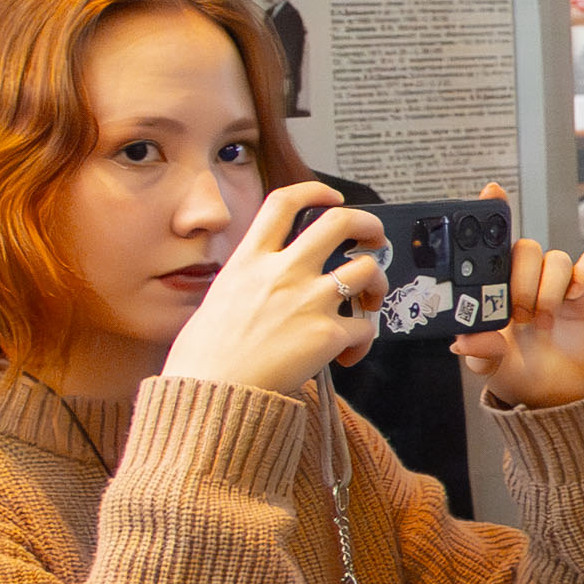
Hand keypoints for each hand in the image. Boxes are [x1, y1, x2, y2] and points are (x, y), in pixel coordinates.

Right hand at [167, 180, 381, 395]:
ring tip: (369, 301)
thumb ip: (250, 282)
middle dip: (368, 225)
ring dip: (377, 284)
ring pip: (367, 270)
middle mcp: (282, 271)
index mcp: (250, 260)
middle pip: (340, 222)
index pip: (284, 203)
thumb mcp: (219, 298)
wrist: (212, 392)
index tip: (332, 197)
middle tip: (374, 239)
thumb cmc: (206, 356)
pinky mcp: (328, 333)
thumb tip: (266, 286)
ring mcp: (308, 299)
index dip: (315, 191)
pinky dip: (363, 342)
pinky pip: (365, 328)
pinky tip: (346, 356)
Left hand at [456, 184, 583, 409]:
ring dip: (547, 290)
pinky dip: (581, 276)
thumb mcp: (491, 366)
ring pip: (554, 257)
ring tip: (542, 321)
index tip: (491, 191)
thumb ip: (479, 352)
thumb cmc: (518, 370)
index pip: (493, 241)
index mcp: (497, 285)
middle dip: (519, 279)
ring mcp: (560, 281)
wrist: (557, 393)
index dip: (492, 212)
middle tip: (519, 314)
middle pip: (525, 247)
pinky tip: (572, 298)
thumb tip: (465, 343)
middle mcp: (528, 276)